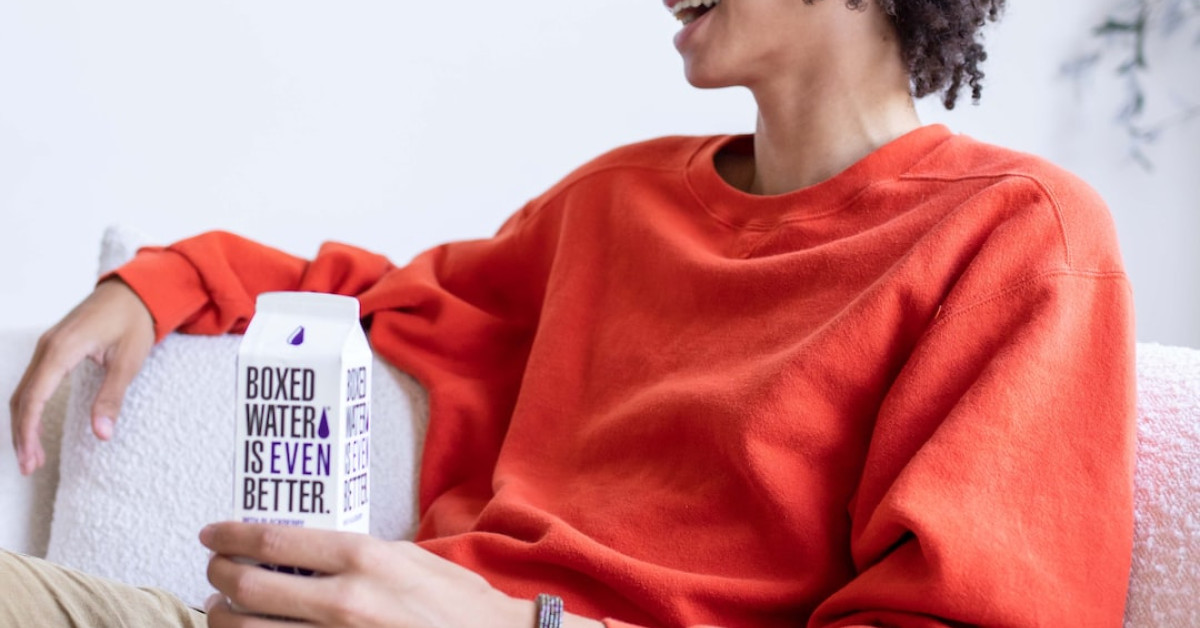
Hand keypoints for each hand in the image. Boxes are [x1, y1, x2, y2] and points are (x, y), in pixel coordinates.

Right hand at [9, 278, 154, 474]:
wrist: (133, 291)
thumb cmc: (134, 322)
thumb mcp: (129, 361)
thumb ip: (112, 397)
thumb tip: (102, 434)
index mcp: (62, 349)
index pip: (34, 397)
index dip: (28, 430)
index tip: (30, 458)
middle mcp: (47, 346)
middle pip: (21, 397)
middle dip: (21, 434)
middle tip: (28, 466)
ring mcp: (46, 345)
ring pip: (23, 390)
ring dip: (23, 423)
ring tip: (31, 455)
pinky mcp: (52, 348)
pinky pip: (31, 381)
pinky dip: (28, 407)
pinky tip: (34, 427)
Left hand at [200, 523, 537, 627]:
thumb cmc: (455, 603)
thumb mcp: (406, 558)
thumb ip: (355, 555)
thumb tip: (304, 551)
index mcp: (363, 558)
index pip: (274, 540)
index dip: (231, 536)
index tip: (213, 534)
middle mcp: (344, 599)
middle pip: (248, 587)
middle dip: (218, 576)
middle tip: (214, 571)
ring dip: (223, 619)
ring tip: (222, 610)